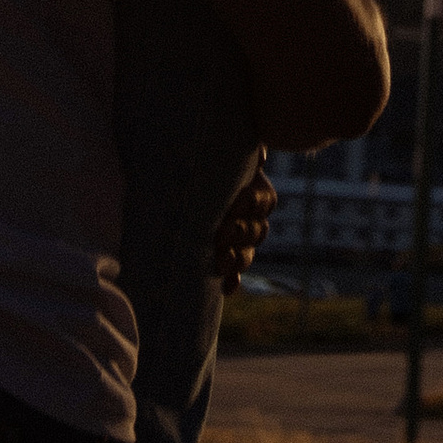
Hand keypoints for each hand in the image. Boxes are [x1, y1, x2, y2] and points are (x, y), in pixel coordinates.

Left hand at [210, 162, 276, 297]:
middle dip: (241, 231)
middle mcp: (248, 219)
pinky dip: (231, 281)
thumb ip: (244, 157)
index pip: (264, 202)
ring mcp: (237, 242)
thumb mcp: (221, 157)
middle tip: (221, 231)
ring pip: (247, 255)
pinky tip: (227, 288)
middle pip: (257, 232)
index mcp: (253, 194)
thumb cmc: (204, 166)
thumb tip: (260, 155)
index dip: (251, 203)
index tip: (237, 201)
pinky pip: (234, 275)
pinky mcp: (223, 259)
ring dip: (236, 259)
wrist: (178, 186)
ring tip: (220, 260)